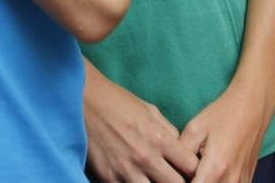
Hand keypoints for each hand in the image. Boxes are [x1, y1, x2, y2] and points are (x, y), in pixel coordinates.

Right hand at [84, 64, 199, 182]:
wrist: (83, 100)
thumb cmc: (117, 102)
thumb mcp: (150, 110)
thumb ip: (168, 132)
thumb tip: (180, 150)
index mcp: (159, 139)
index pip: (191, 166)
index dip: (191, 168)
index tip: (185, 167)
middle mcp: (146, 157)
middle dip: (177, 181)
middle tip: (170, 175)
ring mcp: (126, 170)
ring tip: (151, 178)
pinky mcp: (108, 177)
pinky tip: (132, 177)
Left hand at [178, 81, 270, 182]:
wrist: (253, 107)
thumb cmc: (223, 114)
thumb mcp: (195, 129)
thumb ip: (181, 154)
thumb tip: (172, 169)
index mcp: (216, 169)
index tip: (175, 174)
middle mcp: (232, 181)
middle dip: (191, 182)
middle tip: (183, 170)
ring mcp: (242, 182)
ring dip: (206, 182)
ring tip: (197, 169)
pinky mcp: (247, 180)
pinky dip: (218, 182)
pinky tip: (209, 171)